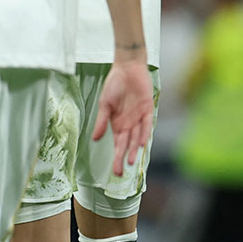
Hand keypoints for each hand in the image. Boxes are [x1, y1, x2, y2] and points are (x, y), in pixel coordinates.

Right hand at [92, 58, 155, 175]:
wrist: (127, 69)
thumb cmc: (114, 85)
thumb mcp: (104, 105)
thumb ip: (101, 122)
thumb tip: (94, 139)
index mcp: (118, 124)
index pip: (118, 144)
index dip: (116, 157)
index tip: (114, 171)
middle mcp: (129, 124)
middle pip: (127, 145)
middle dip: (123, 158)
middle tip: (120, 172)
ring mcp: (139, 118)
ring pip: (137, 138)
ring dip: (134, 149)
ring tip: (130, 162)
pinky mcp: (148, 109)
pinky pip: (146, 124)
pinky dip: (144, 133)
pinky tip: (141, 143)